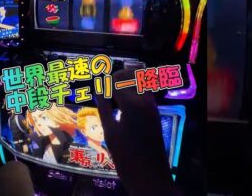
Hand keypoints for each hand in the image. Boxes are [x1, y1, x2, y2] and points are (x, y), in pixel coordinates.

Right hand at [96, 69, 180, 195]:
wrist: (150, 176)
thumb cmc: (126, 157)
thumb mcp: (110, 132)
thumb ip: (104, 108)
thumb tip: (98, 91)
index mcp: (132, 104)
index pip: (116, 82)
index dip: (105, 83)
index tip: (96, 86)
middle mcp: (144, 100)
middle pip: (131, 76)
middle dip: (117, 77)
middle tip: (105, 87)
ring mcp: (152, 105)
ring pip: (140, 81)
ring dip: (127, 82)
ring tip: (112, 94)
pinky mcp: (155, 112)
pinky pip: (144, 92)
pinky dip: (134, 90)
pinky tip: (122, 103)